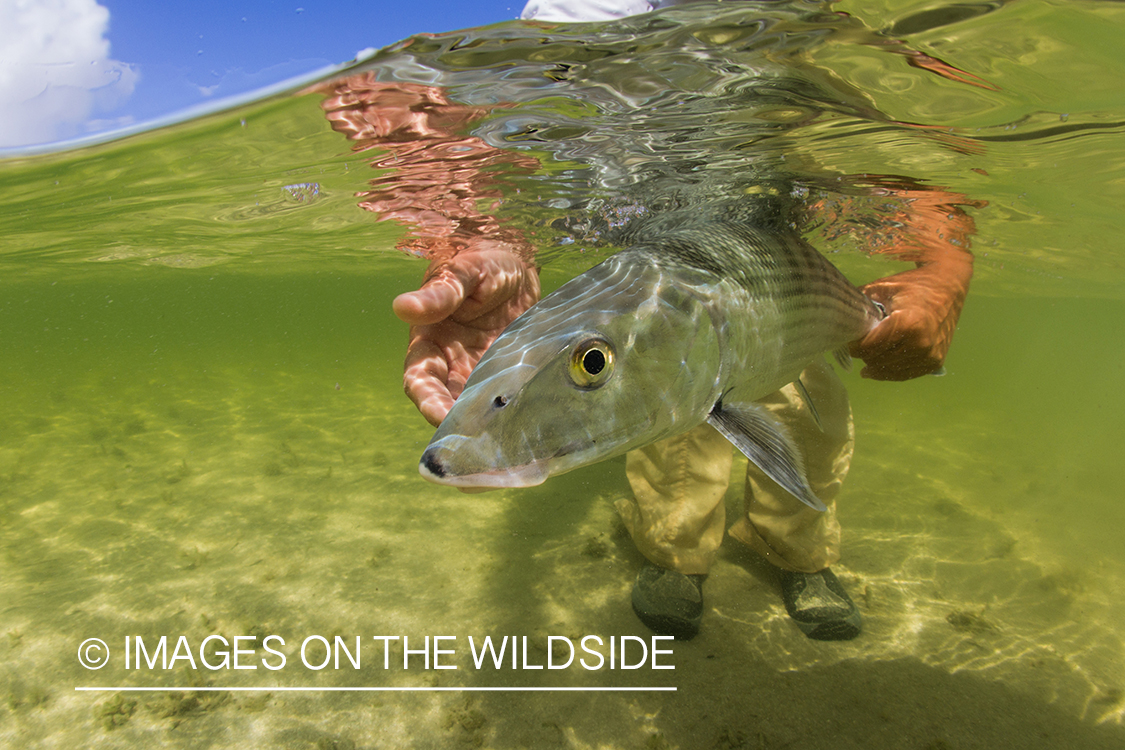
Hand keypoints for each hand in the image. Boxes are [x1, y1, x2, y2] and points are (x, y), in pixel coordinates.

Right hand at [393, 242, 539, 425]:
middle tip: (480, 443)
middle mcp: (451, 366)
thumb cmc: (483, 264)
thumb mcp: (464, 273)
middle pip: (447, 406)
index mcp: (430, 343)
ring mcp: (480, 374)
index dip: (429, 402)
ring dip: (487, 427)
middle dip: (460, 427)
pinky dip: (513, 414)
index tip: (442, 418)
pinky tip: (527, 424)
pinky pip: (506, 401)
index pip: (420, 381)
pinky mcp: (507, 377)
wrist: (517, 264)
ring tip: (505, 441)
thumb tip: (402, 307)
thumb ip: (440, 293)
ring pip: (477, 410)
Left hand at [849, 255, 972, 380]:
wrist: (949, 286)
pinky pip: (904, 374)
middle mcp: (920, 343)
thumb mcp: (883, 288)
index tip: (850, 338)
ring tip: (868, 353)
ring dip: (875, 363)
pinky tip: (876, 367)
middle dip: (864, 354)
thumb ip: (860, 304)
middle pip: (876, 360)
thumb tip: (839, 319)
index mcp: (907, 324)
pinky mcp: (935, 362)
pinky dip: (889, 371)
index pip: (868, 347)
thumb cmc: (914, 285)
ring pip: (888, 370)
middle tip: (859, 344)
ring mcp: (929, 355)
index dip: (854, 344)